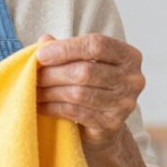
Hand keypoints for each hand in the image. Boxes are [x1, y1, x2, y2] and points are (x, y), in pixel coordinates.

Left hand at [35, 33, 145, 149]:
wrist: (104, 126)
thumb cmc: (92, 85)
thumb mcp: (82, 62)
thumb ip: (66, 49)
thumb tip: (44, 40)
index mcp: (129, 56)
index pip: (97, 45)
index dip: (66, 48)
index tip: (41, 55)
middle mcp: (133, 79)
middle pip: (86, 70)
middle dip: (54, 72)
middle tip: (32, 74)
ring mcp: (125, 103)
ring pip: (79, 93)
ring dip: (50, 91)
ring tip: (33, 88)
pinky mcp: (111, 124)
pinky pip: (75, 112)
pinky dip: (53, 107)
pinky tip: (40, 105)